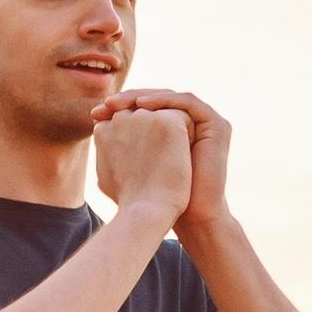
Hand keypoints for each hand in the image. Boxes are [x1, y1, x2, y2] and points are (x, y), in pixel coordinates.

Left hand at [101, 87, 229, 234]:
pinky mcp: (216, 125)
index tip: (95, 114)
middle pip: (157, 99)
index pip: (147, 108)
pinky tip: (141, 106)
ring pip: (170, 97)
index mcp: (175, 130)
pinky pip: (187, 102)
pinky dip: (164, 101)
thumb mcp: (133, 163)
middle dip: (129, 99)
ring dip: (143, 96)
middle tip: (106, 103)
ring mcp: (206, 123)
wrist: (189, 215)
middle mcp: (191, 123)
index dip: (122, 107)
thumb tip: (95, 123)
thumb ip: (121, 143)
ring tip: (118, 103)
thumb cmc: (159, 196)